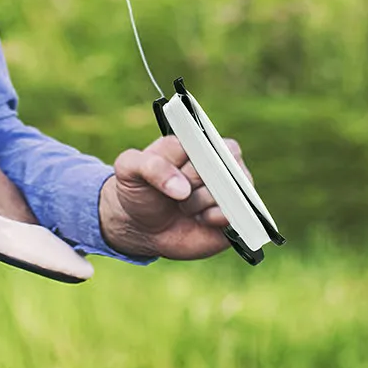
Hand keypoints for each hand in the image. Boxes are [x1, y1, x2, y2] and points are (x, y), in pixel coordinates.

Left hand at [96, 134, 249, 260]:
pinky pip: (237, 214)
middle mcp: (216, 162)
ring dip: (201, 202)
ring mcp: (228, 189)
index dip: (194, 157)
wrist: (141, 227)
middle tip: (176, 191)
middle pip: (219, 166)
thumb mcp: (129, 168)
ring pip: (229, 190)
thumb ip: (151, 166)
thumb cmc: (139, 188)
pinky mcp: (233, 216)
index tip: (180, 169)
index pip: (207, 141)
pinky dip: (215, 218)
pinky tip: (199, 219)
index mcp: (193, 142)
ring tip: (184, 205)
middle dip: (193, 181)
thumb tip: (182, 187)